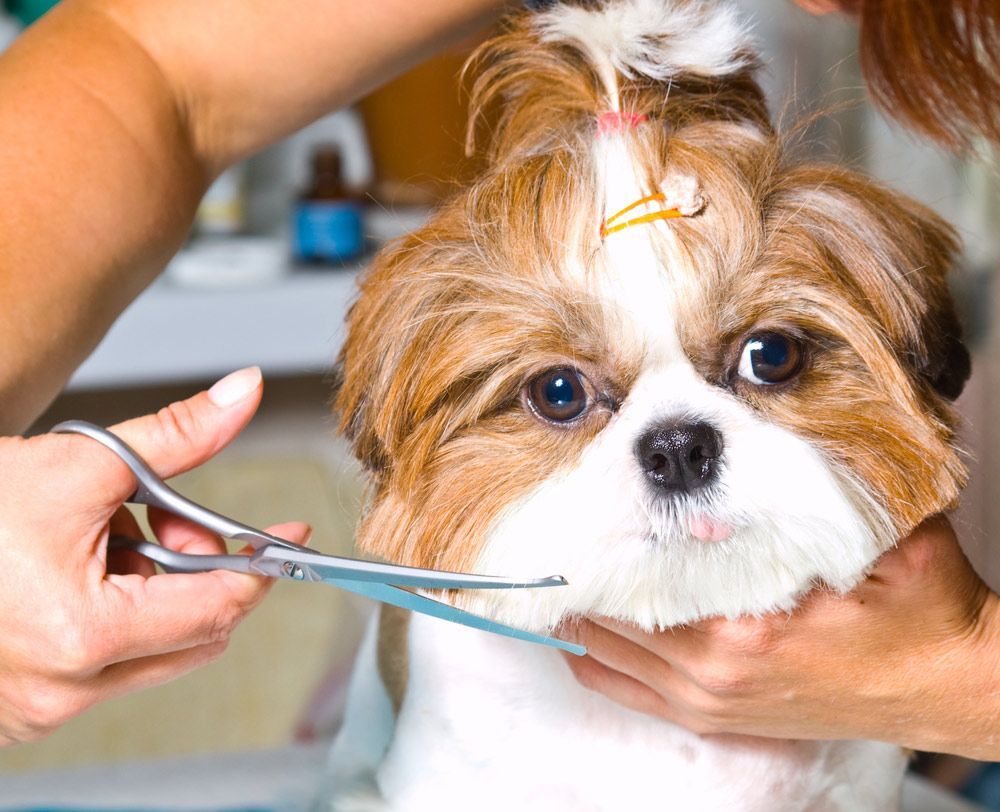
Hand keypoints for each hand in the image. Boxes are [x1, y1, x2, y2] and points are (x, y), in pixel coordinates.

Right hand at [0, 367, 309, 745]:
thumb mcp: (82, 460)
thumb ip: (179, 434)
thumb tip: (243, 393)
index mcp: (83, 634)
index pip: (219, 607)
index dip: (262, 565)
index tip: (287, 537)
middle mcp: (64, 689)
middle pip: (194, 632)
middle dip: (201, 568)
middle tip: (168, 515)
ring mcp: (42, 707)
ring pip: (156, 649)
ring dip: (159, 590)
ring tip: (111, 535)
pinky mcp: (25, 709)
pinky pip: (112, 664)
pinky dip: (120, 614)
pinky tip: (83, 571)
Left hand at [562, 516, 999, 758]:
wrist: (950, 683)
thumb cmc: (918, 609)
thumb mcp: (876, 537)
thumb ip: (807, 499)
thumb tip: (730, 468)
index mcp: (745, 626)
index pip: (639, 579)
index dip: (599, 544)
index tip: (569, 511)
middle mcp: (715, 671)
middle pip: (613, 615)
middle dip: (584, 572)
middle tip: (553, 530)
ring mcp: (713, 701)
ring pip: (610, 654)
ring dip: (584, 612)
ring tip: (557, 571)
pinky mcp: (720, 718)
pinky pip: (632, 693)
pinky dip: (598, 662)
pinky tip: (577, 635)